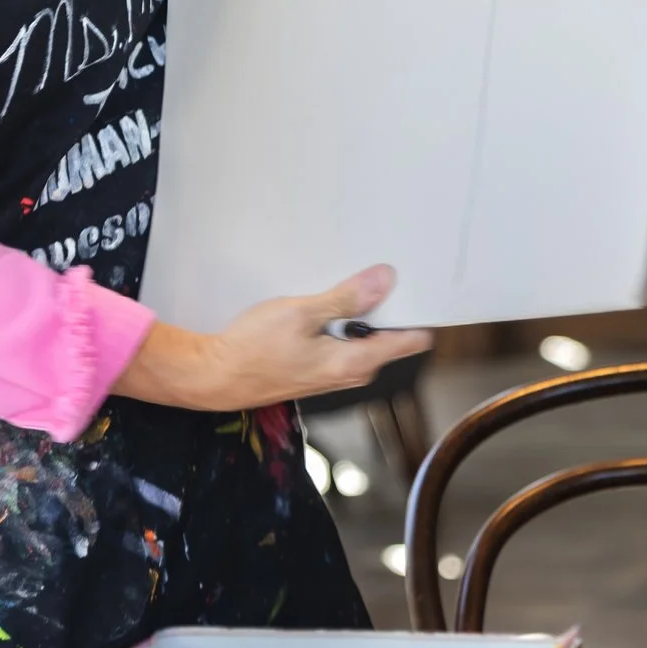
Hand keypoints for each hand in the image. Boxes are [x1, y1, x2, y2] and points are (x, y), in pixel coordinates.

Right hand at [117, 265, 433, 411]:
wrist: (215, 378)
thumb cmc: (253, 349)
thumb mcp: (301, 314)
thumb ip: (345, 299)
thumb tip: (384, 280)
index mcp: (355, 363)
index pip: (411, 339)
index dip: (422, 311)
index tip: (431, 284)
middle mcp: (352, 374)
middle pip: (389, 336)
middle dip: (391, 305)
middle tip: (390, 269)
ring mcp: (335, 374)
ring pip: (365, 337)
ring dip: (364, 312)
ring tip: (357, 279)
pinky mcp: (317, 369)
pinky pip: (345, 341)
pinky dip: (344, 322)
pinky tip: (328, 302)